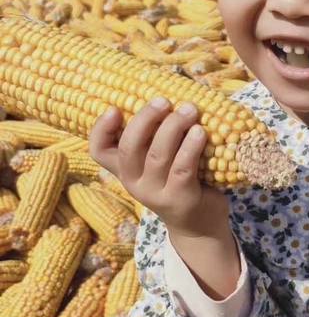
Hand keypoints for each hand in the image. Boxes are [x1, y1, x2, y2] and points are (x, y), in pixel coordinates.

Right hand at [88, 96, 229, 238]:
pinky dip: (191, 147)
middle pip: (129, 147)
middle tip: (163, 100)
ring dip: (173, 127)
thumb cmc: (180, 180)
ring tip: (190, 110)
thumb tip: (167, 92)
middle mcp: (134, 182)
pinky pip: (182, 169)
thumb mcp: (160, 160)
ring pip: (157, 155)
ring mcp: (155, 193)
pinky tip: (201, 132)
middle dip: (145, 119)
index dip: (100, 129)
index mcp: (125, 169)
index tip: (114, 108)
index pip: (98, 150)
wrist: (199, 224)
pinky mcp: (179, 200)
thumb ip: (156, 135)